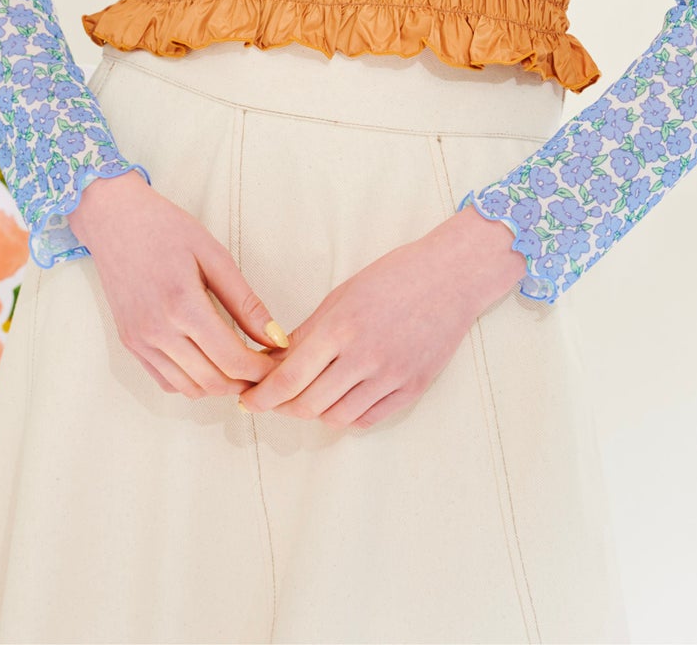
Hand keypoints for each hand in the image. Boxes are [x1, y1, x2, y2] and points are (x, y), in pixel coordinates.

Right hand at [68, 169, 290, 398]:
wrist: (114, 220)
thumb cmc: (166, 228)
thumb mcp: (213, 254)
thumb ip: (245, 301)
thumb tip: (275, 337)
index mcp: (183, 305)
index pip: (232, 359)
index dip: (261, 369)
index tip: (278, 362)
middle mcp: (157, 331)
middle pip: (213, 381)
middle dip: (246, 381)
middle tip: (265, 367)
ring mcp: (140, 341)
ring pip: (189, 389)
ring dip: (219, 385)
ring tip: (240, 366)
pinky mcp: (130, 344)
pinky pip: (165, 381)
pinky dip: (191, 382)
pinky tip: (208, 362)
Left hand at [237, 204, 528, 429]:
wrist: (450, 277)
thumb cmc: (392, 277)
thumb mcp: (342, 295)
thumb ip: (308, 333)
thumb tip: (272, 363)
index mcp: (341, 327)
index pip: (288, 378)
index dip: (261, 396)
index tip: (247, 402)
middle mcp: (365, 356)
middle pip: (307, 404)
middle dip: (281, 407)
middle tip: (271, 401)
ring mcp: (391, 376)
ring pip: (335, 417)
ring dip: (313, 413)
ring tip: (304, 399)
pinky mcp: (412, 389)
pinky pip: (367, 419)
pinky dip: (345, 416)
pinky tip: (337, 402)